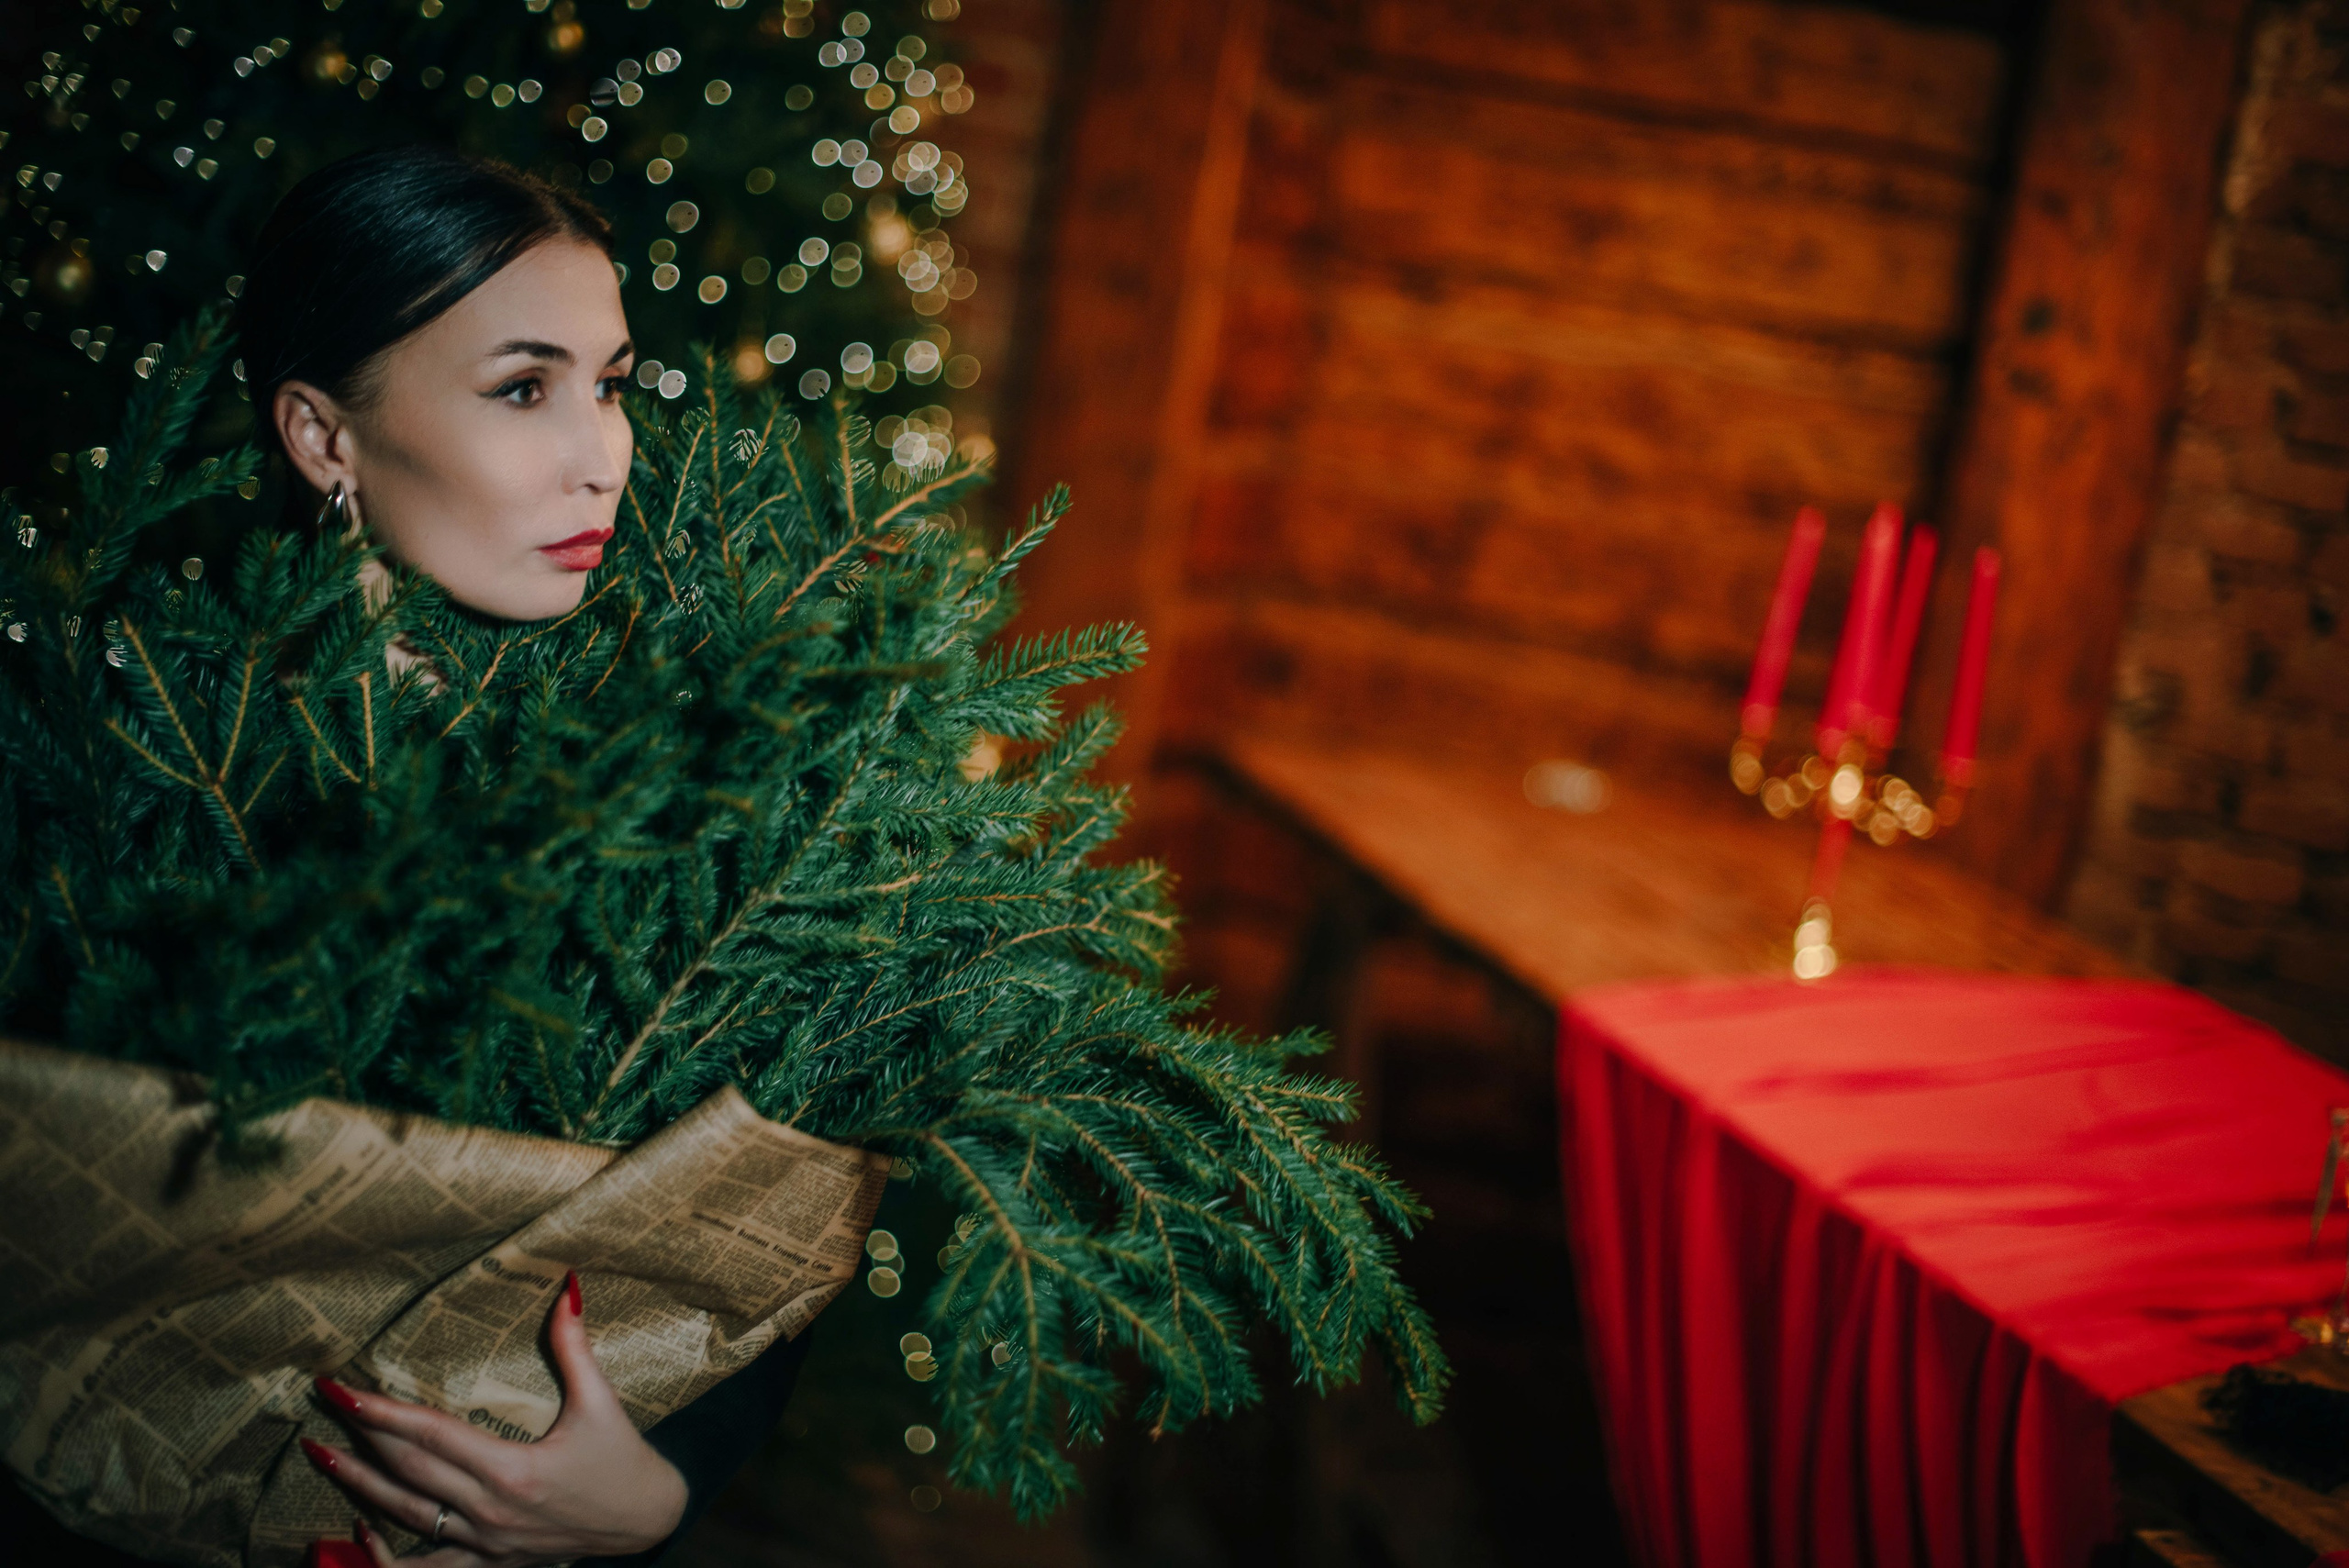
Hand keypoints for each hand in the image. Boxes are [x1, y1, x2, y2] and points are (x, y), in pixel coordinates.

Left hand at [303, 1273, 687, 1566]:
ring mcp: (485, 1543)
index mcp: (513, 1471)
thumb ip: (575, 1346)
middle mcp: (490, 1511)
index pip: (432, 1436)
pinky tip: (358, 1527)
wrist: (646, 1520)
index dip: (383, 1412)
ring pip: (405, 1514)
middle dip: (360, 1436)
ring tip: (320, 1456)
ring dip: (358, 1484)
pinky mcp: (487, 1562)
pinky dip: (383, 1554)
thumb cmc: (623, 1458)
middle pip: (407, 1471)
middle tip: (323, 1403)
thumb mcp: (602, 1401)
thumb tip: (568, 1286)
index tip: (343, 1390)